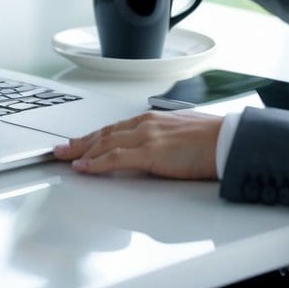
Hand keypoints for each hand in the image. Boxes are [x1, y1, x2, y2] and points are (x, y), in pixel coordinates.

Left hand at [53, 110, 222, 179]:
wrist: (229, 140)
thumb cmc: (213, 140)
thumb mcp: (182, 135)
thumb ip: (164, 141)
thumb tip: (156, 152)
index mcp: (154, 120)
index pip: (115, 128)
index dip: (94, 136)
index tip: (79, 141)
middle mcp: (146, 124)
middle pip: (103, 133)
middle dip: (79, 142)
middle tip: (59, 149)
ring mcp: (146, 137)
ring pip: (104, 143)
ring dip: (80, 151)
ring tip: (62, 157)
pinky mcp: (150, 152)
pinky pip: (115, 158)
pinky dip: (95, 163)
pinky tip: (82, 167)